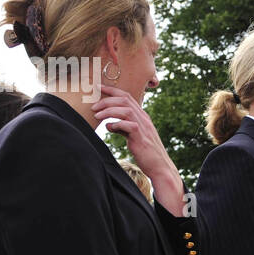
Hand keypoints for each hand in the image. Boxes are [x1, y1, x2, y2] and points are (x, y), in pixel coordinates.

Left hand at [92, 85, 185, 212]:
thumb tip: (109, 124)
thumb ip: (122, 129)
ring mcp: (144, 127)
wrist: (160, 167)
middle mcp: (144, 119)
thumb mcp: (133, 137)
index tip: (98, 87)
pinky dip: (116, 124)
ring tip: (96, 116)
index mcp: (142, 116)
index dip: (112, 90)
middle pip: (125, 100)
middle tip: (93, 106)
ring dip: (108, 110)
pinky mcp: (141, 137)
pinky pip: (128, 125)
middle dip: (107, 100)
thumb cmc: (146, 153)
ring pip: (126, 110)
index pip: (127, 97)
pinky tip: (109, 128)